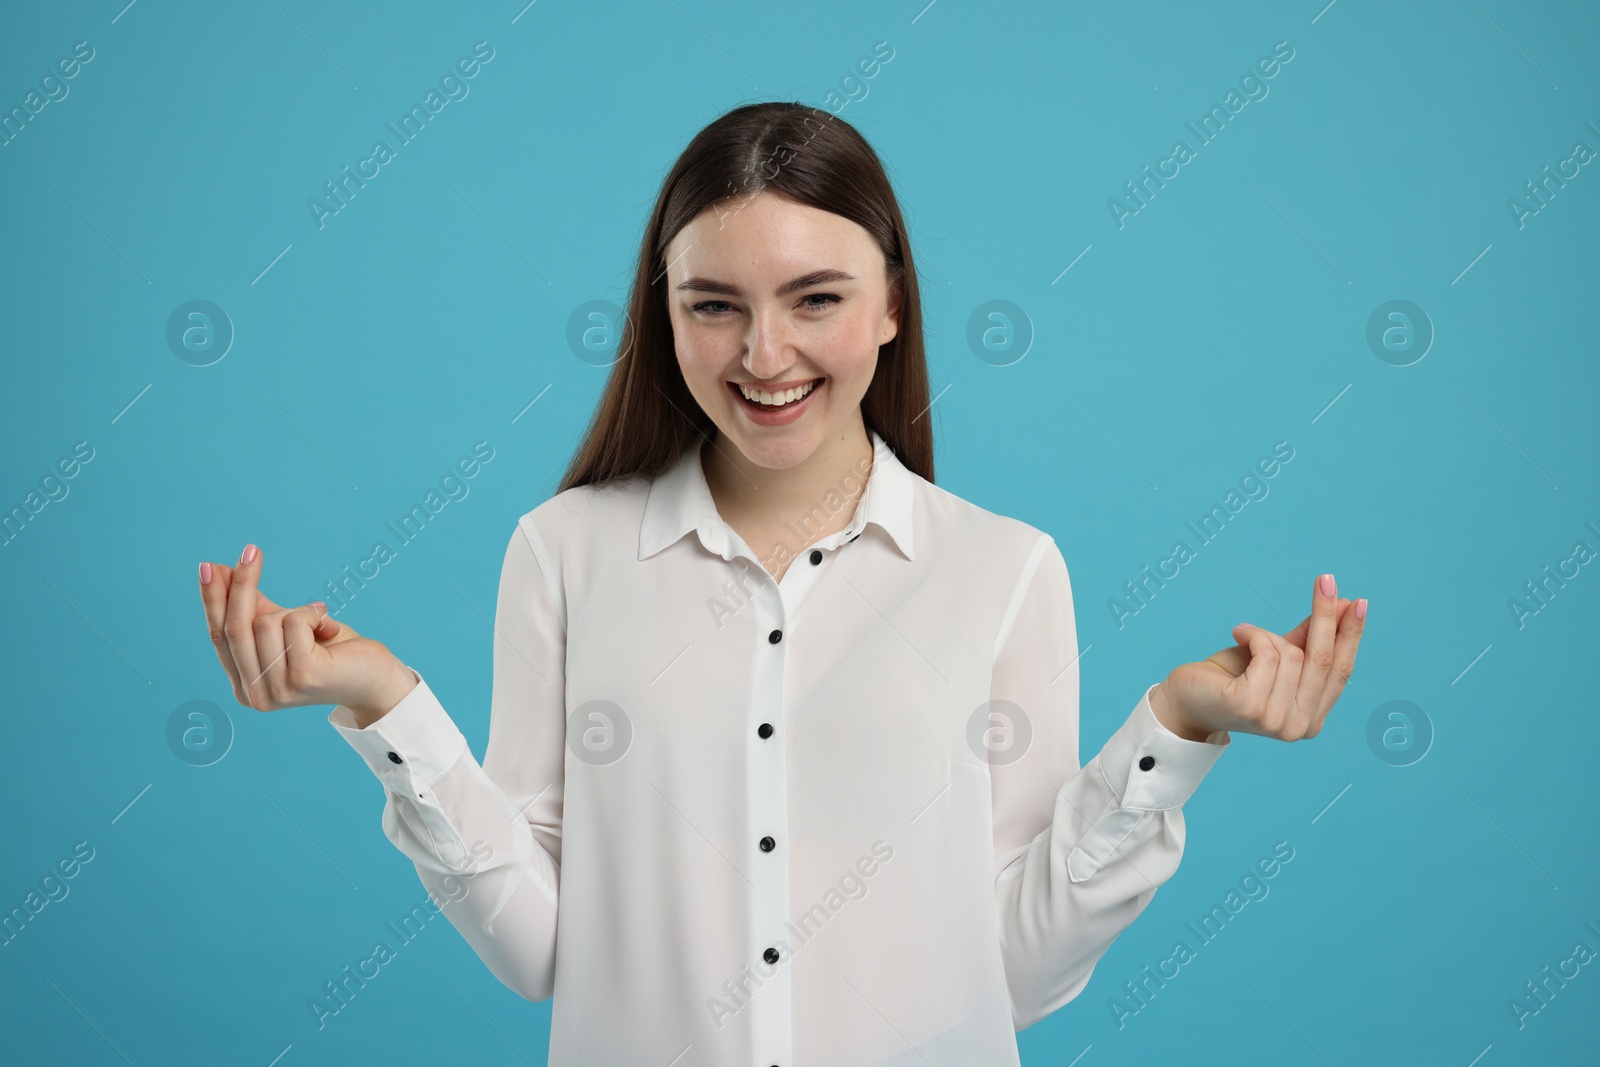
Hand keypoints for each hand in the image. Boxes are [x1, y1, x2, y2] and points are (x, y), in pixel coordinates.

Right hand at [199, 544, 415, 721]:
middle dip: (241, 585)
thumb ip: (255, 608)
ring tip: (318, 621)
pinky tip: (328, 627)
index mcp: (244, 687)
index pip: (219, 636)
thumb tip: (219, 570)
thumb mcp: (287, 628)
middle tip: (251, 550)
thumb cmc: (331, 652)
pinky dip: (312, 615)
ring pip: (266, 622)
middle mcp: (255, 696)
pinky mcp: (303, 676)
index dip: (213, 600)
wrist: (376, 678)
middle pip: (235, 628)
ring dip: (296, 611)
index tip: (208, 565)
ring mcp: (278, 689)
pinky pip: (294, 623)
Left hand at [1150, 574, 1367, 741]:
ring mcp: (1275, 720)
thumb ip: (1306, 641)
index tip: (1359, 602)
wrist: (1185, 698)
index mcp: (1312, 719)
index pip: (1341, 672)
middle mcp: (1299, 727)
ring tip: (1246, 635)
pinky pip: (1266, 652)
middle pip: (1322, 660)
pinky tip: (1238, 634)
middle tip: (1326, 579)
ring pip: (1290, 654)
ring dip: (1266, 635)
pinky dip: (1253, 636)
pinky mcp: (1250, 706)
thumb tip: (1343, 606)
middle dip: (1326, 615)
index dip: (1350, 636)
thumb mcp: (1276, 657)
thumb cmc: (1231, 678)